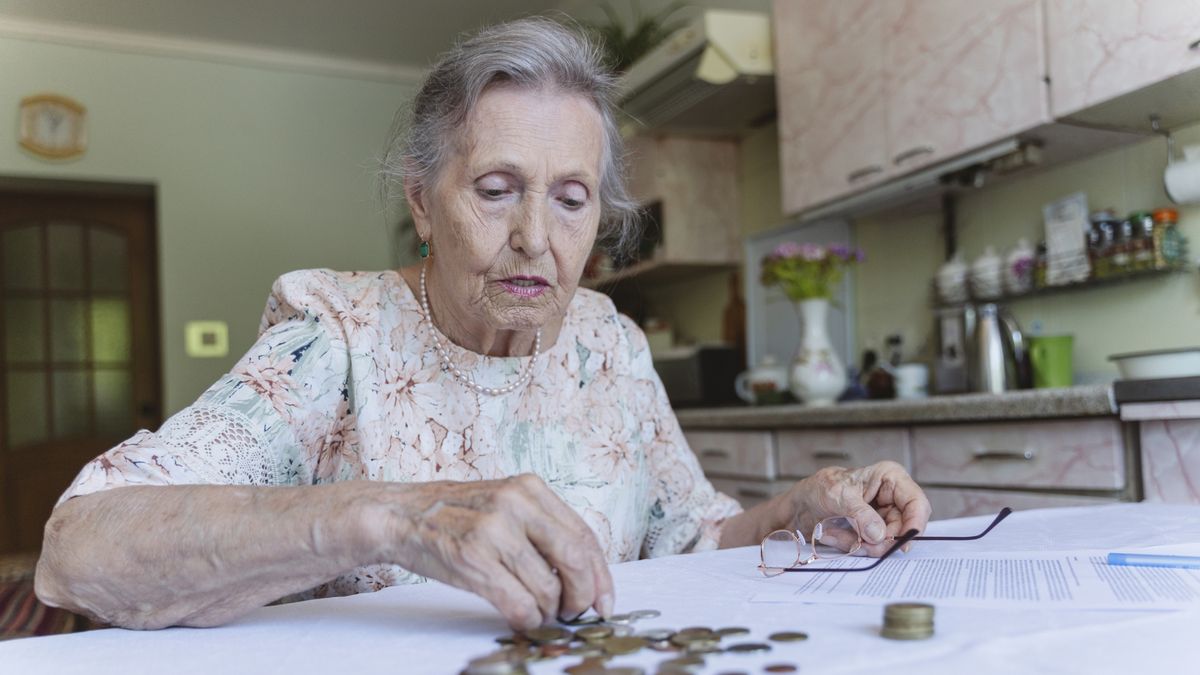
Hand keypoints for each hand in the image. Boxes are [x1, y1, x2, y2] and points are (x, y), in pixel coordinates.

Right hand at [371, 474, 613, 630]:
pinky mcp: (472, 559)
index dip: (601, 575)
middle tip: (575, 612)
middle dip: (582, 595)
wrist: (400, 515)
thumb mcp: (504, 504)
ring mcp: (493, 531)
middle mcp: (515, 504)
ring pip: (547, 588)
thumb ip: (542, 529)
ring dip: (549, 612)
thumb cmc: (455, 515)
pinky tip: (519, 617)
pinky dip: (527, 619)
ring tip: (538, 613)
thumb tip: (583, 574)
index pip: (584, 535)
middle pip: (574, 559)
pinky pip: (519, 603)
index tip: (605, 600)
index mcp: (530, 488)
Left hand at [784, 461, 931, 555]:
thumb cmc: (819, 489)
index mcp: (890, 478)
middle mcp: (892, 498)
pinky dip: (852, 546)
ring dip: (859, 543)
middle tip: (858, 542)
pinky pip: (871, 548)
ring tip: (835, 532)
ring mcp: (883, 517)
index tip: (901, 543)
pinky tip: (835, 535)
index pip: (917, 503)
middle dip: (879, 540)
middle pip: (903, 528)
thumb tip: (880, 535)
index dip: (914, 525)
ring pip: (886, 542)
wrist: (799, 505)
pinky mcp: (872, 532)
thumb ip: (861, 514)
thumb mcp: (838, 496)